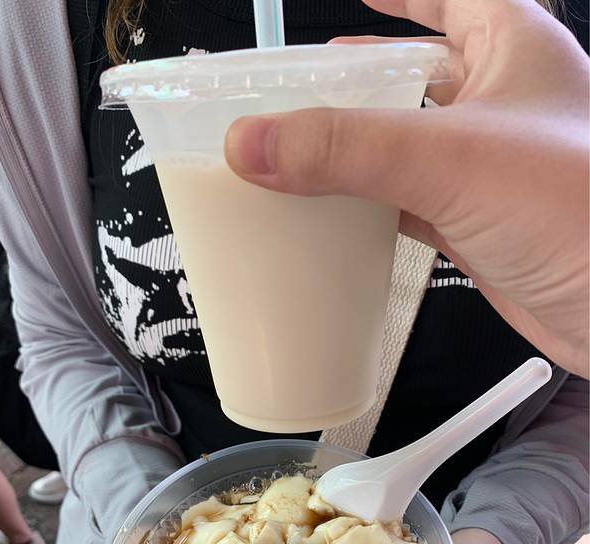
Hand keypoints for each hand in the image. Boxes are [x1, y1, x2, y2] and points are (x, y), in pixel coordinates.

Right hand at [225, 0, 588, 377]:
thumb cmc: (577, 212)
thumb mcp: (453, 159)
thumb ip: (348, 146)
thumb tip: (251, 142)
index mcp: (514, 51)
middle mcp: (503, 105)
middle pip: (419, 74)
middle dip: (365, 77)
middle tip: (307, 83)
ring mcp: (490, 171)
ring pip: (411, 145)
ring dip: (361, 149)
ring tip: (303, 148)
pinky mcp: (479, 227)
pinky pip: (412, 205)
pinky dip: (373, 206)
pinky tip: (337, 212)